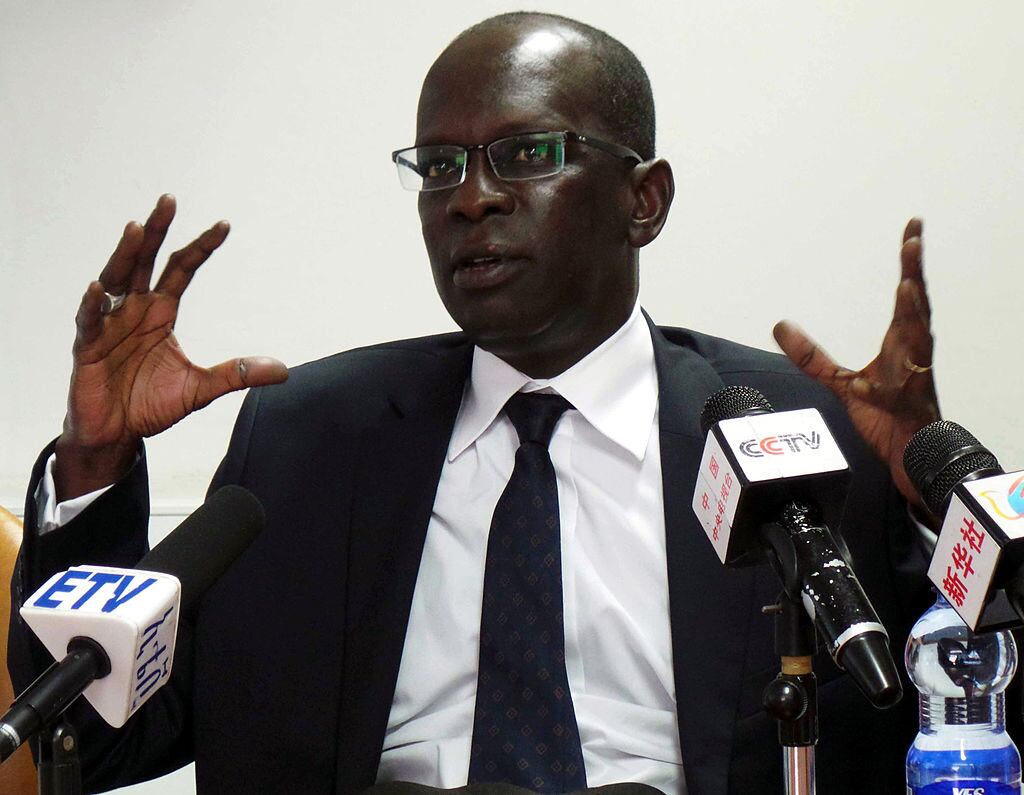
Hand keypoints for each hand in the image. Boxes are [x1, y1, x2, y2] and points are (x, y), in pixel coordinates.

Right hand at [55, 195, 287, 500]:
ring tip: (136, 229)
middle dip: (157, 232)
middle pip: (145, 262)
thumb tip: (283, 370)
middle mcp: (133, 311)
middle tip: (169, 200)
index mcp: (160, 313)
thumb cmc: (150, 404)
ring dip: (125, 255)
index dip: (200, 248)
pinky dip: (93, 305)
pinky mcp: (87, 348)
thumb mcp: (201, 388)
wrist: (116, 434)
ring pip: (115, 280)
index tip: (224, 225)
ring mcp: (108, 326)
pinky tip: (98, 288)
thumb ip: (237, 374)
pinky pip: (89, 321)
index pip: (181, 270)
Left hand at [773, 218, 939, 507]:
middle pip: (917, 305)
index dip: (909, 263)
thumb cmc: (888, 418)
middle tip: (912, 239)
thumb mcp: (840, 383)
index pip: (907, 295)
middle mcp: (913, 353)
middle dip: (915, 271)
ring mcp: (916, 377)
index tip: (912, 230)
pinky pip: (902, 385)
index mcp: (900, 344)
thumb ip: (811, 356)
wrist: (909, 458)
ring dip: (913, 309)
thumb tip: (780, 326)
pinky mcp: (912, 404)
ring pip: (919, 337)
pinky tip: (872, 372)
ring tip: (908, 280)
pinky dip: (889, 376)